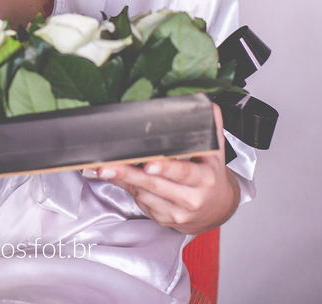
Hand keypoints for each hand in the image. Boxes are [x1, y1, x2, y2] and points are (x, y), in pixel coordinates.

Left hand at [89, 103, 240, 234]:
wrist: (218, 210)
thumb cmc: (212, 178)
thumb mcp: (216, 154)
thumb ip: (210, 127)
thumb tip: (206, 103)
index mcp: (204, 179)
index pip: (183, 173)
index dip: (165, 169)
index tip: (148, 164)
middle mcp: (191, 198)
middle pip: (155, 185)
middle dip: (129, 174)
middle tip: (108, 165)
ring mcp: (176, 212)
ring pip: (144, 194)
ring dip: (122, 180)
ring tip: (104, 167)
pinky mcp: (163, 219)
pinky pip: (140, 201)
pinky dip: (126, 188)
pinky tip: (116, 177)